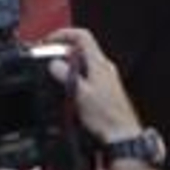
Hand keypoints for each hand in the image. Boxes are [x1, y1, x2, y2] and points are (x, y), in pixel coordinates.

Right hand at [41, 27, 140, 143]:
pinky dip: (74, 78)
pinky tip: (68, 92)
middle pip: (80, 49)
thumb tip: (54, 64)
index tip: (49, 41)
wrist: (121, 135)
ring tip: (56, 78)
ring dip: (67, 67)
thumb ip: (65, 76)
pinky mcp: (104, 89)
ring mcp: (105, 78)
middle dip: (62, 53)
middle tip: (48, 61)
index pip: (82, 36)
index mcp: (99, 64)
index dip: (64, 34)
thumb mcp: (80, 94)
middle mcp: (104, 68)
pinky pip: (86, 76)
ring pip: (82, 63)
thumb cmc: (107, 117)